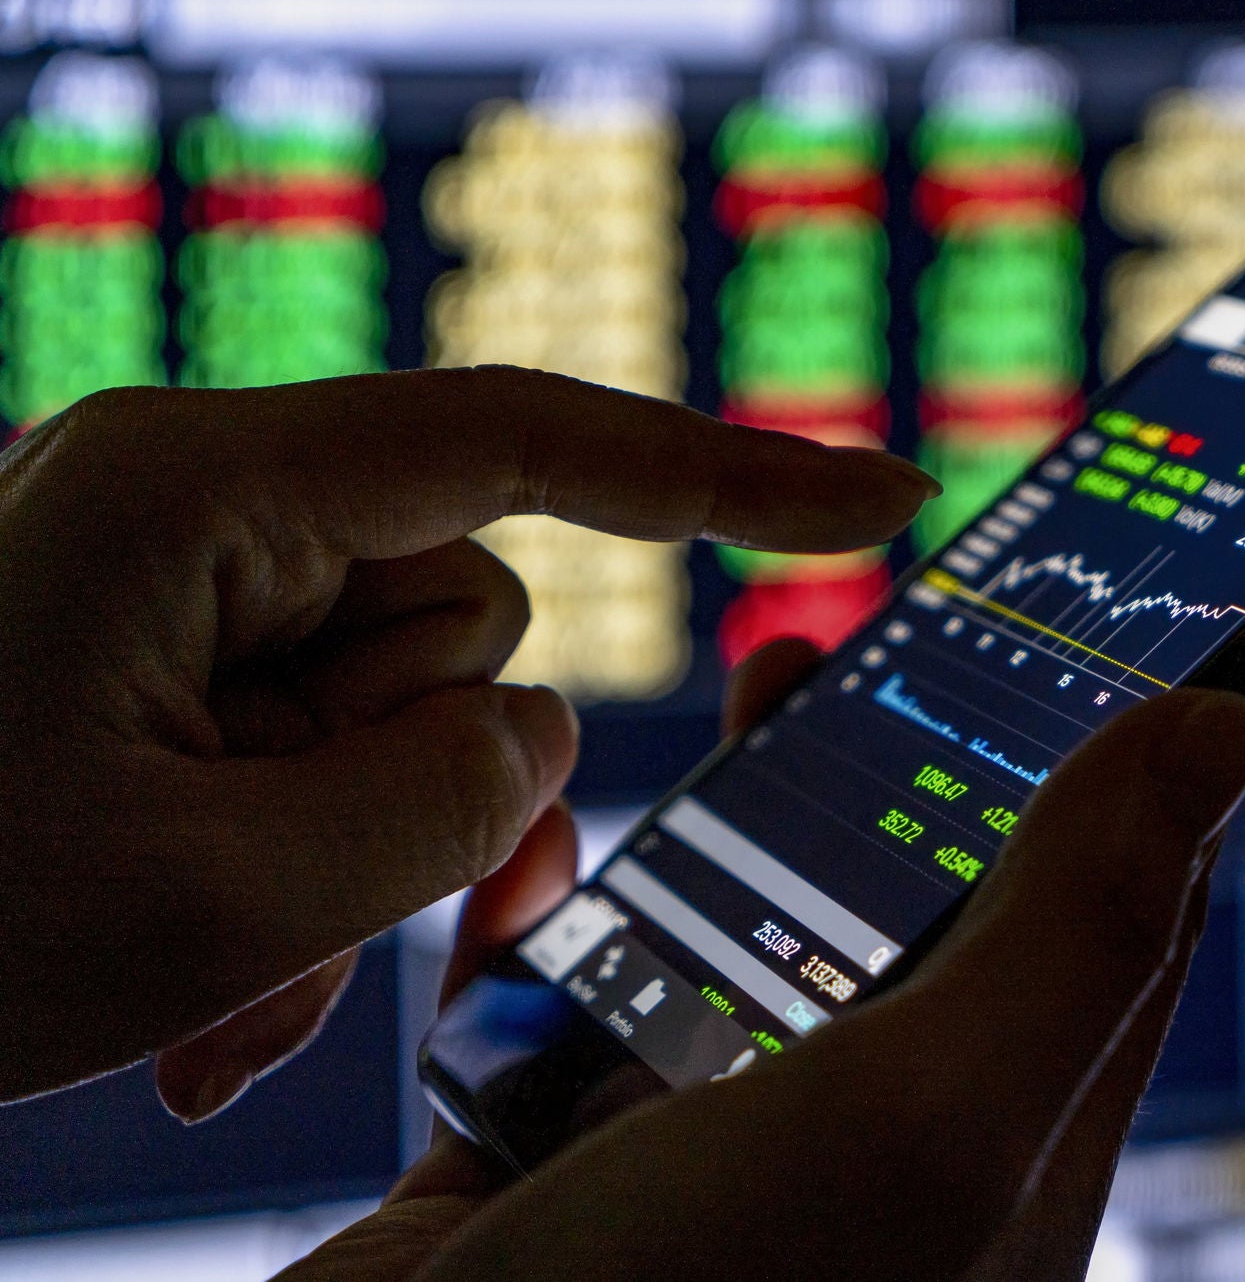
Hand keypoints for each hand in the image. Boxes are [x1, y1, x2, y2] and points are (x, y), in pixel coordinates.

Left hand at [0, 368, 935, 1111]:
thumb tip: (528, 749)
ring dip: (346, 868)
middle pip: (462, 621)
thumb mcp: (217, 899)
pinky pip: (320, 755)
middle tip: (300, 931)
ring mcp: (177, 587)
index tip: (884, 498)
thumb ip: (450, 801)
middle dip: (422, 789)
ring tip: (215, 994)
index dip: (729, 475)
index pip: (527, 443)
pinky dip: (296, 885)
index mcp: (196, 492)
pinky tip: (199, 999)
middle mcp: (197, 507)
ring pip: (399, 715)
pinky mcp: (162, 664)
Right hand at [276, 642, 1244, 1281]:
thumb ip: (1075, 930)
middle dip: (913, 766)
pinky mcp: (543, 1181)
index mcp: (998, 1168)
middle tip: (895, 635)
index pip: (1111, 936)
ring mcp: (703, 1178)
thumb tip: (1225, 730)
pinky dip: (554, 916)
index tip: (1097, 634)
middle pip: (918, 920)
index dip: (1120, 778)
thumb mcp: (928, 1116)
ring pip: (738, 949)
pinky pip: (558, 1010)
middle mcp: (865, 1174)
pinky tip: (551, 833)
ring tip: (762, 682)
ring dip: (746, 815)